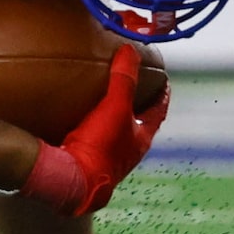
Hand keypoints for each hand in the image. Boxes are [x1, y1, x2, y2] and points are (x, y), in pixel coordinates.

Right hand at [20, 44, 168, 217]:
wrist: (71, 182)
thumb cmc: (100, 147)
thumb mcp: (115, 107)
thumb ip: (124, 79)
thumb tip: (130, 51)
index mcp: (141, 139)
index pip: (158, 112)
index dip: (161, 95)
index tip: (163, 80)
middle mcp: (128, 153)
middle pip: (137, 126)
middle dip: (135, 109)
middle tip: (130, 91)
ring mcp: (107, 163)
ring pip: (114, 137)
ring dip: (111, 122)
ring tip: (102, 105)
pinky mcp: (85, 167)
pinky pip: (91, 145)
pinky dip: (89, 132)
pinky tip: (76, 126)